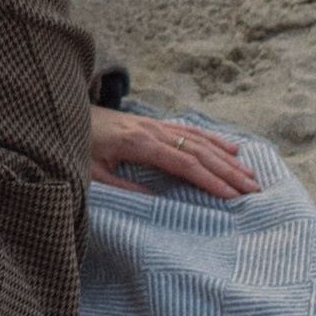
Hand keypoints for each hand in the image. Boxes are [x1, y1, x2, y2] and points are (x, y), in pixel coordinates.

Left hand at [90, 106, 258, 199]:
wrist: (62, 111)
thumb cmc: (76, 145)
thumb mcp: (93, 173)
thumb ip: (123, 188)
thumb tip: (156, 204)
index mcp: (139, 143)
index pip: (183, 163)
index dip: (209, 180)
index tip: (231, 196)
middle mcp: (152, 130)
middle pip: (198, 151)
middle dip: (228, 171)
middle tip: (254, 189)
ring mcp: (154, 124)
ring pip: (199, 139)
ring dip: (227, 157)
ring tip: (250, 173)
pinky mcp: (152, 122)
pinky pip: (189, 130)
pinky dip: (213, 139)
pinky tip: (230, 149)